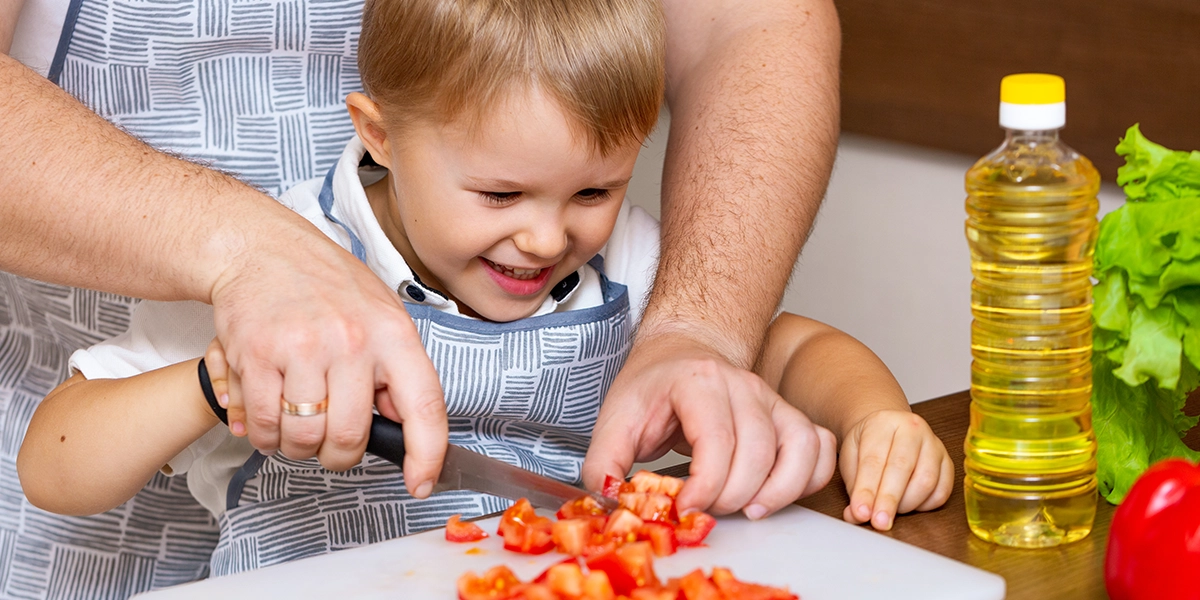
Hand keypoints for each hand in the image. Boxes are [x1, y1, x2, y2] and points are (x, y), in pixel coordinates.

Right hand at [207, 236, 446, 497]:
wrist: (262, 248)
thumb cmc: (326, 284)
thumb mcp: (381, 315)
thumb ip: (394, 369)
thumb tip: (403, 425)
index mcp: (392, 333)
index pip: (424, 405)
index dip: (426, 454)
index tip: (420, 482)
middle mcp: (351, 341)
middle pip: (350, 437)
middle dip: (339, 454)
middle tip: (331, 440)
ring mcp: (301, 348)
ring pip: (304, 439)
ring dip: (297, 446)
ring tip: (297, 421)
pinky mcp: (255, 356)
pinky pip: (263, 426)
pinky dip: (264, 435)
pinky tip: (269, 414)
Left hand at [583, 332, 836, 518]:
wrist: (681, 350)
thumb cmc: (652, 387)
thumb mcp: (614, 419)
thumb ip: (604, 464)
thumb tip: (610, 502)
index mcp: (698, 381)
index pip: (717, 439)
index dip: (704, 486)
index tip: (684, 507)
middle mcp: (744, 386)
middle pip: (758, 451)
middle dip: (732, 496)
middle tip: (707, 510)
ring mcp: (772, 399)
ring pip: (801, 447)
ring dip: (780, 490)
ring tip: (749, 509)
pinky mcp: (790, 415)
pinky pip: (820, 447)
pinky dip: (809, 477)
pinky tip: (778, 492)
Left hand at [838, 409, 952, 529]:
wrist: (888, 428)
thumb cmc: (868, 443)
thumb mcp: (851, 457)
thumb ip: (853, 486)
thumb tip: (857, 515)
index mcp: (883, 423)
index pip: (874, 460)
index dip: (867, 490)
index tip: (861, 513)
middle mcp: (912, 429)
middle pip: (902, 468)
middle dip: (889, 500)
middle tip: (879, 522)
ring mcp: (934, 444)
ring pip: (926, 481)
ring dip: (906, 504)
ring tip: (890, 510)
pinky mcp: (947, 462)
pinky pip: (942, 491)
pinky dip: (925, 505)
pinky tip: (910, 504)